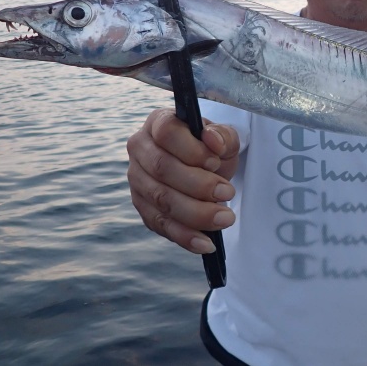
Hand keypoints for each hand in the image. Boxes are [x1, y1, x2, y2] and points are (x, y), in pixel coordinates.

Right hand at [126, 108, 240, 253]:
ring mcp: (137, 180)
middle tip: (228, 194)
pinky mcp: (142, 207)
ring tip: (225, 218)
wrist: (206, 168)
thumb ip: (223, 136)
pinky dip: (185, 236)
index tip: (216, 161)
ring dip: (195, 213)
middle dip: (198, 185)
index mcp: (158, 123)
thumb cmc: (212, 149)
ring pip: (161, 199)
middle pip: (163, 169)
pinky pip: (160, 225)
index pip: (167, 133)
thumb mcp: (224, 138)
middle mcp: (140, 149)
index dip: (192, 149)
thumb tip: (213, 141)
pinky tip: (206, 243)